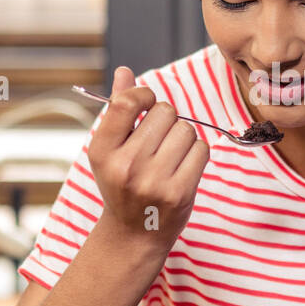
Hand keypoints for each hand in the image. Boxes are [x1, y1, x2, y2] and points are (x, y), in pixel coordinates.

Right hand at [89, 65, 210, 259]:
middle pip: (165, 112)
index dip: (145, 96)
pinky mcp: (179, 192)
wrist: (133, 234)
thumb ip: (118, 109)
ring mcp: (153, 181)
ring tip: (169, 157)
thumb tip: (124, 71)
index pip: (129, 101)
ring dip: (183, 138)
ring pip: (186, 130)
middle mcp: (126, 165)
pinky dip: (196, 154)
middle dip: (167, 120)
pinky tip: (182, 168)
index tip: (147, 106)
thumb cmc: (122, 184)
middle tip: (158, 142)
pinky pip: (201, 150)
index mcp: (102, 150)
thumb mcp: (110, 149)